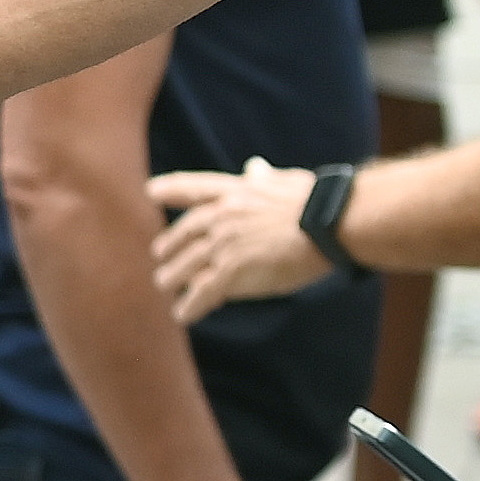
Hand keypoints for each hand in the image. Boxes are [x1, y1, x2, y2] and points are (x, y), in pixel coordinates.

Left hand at [145, 163, 330, 322]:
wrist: (327, 221)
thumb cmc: (316, 202)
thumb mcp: (283, 181)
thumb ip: (263, 178)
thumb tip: (255, 166)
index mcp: (235, 190)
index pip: (195, 187)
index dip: (172, 189)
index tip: (152, 191)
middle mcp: (222, 214)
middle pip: (184, 233)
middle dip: (171, 246)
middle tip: (161, 256)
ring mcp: (224, 242)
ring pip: (187, 264)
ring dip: (173, 277)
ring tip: (164, 286)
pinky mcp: (232, 269)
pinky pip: (203, 291)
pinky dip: (191, 305)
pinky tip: (182, 314)